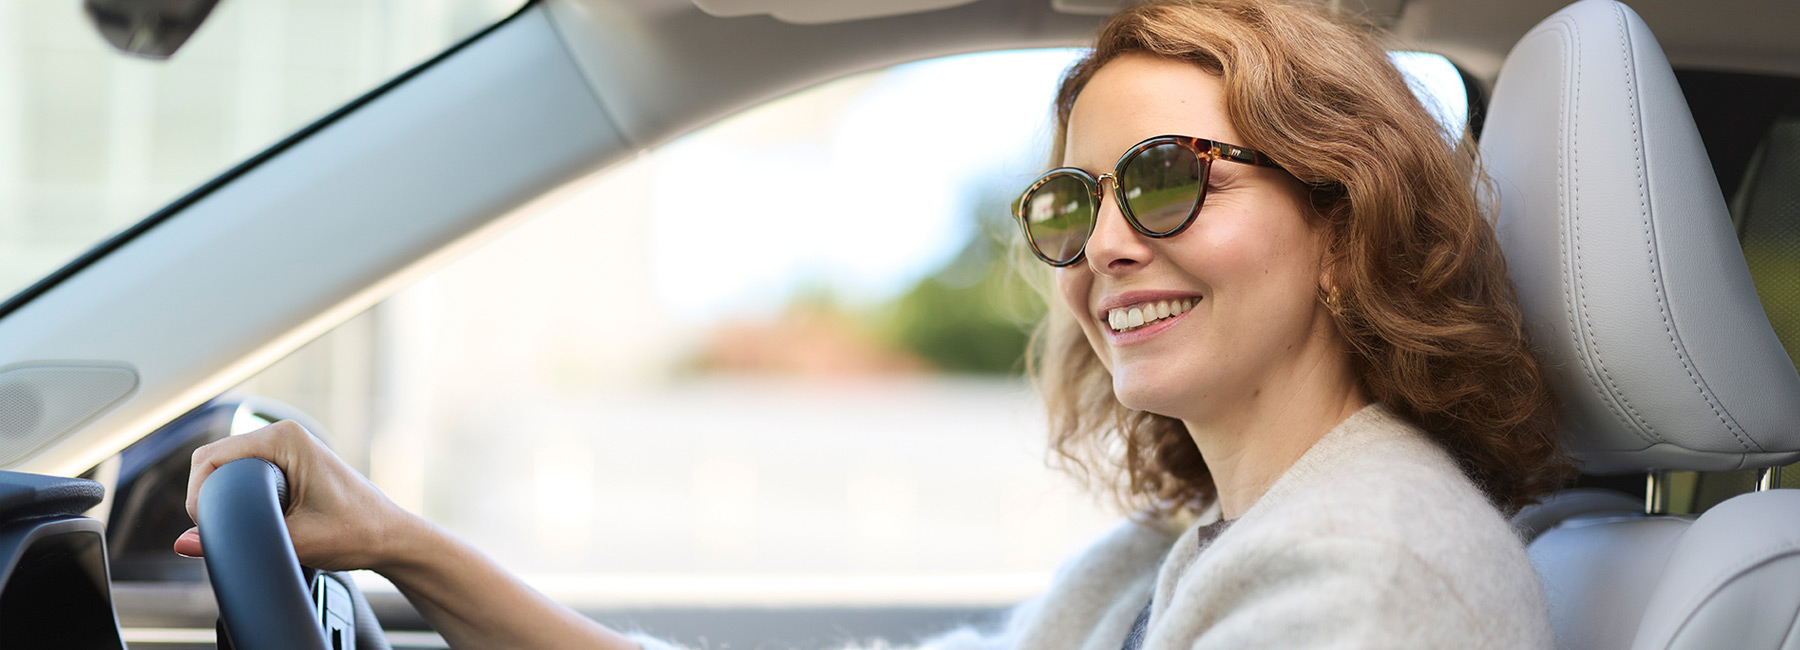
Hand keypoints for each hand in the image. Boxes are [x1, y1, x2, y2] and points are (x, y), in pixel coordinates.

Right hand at [175, 420, 422, 571]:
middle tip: (218, 530)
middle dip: (206, 495)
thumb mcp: (295, 542)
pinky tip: (245, 517)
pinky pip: (242, 473)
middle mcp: (283, 435)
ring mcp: (285, 448)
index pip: (211, 457)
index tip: (207, 524)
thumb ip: (237, 541)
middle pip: (213, 459)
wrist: (390, 536)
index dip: (198, 492)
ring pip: (225, 467)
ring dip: (220, 496)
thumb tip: (184, 543)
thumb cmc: (357, 532)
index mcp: (285, 440)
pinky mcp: (286, 463)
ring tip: (234, 525)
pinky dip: (235, 495)